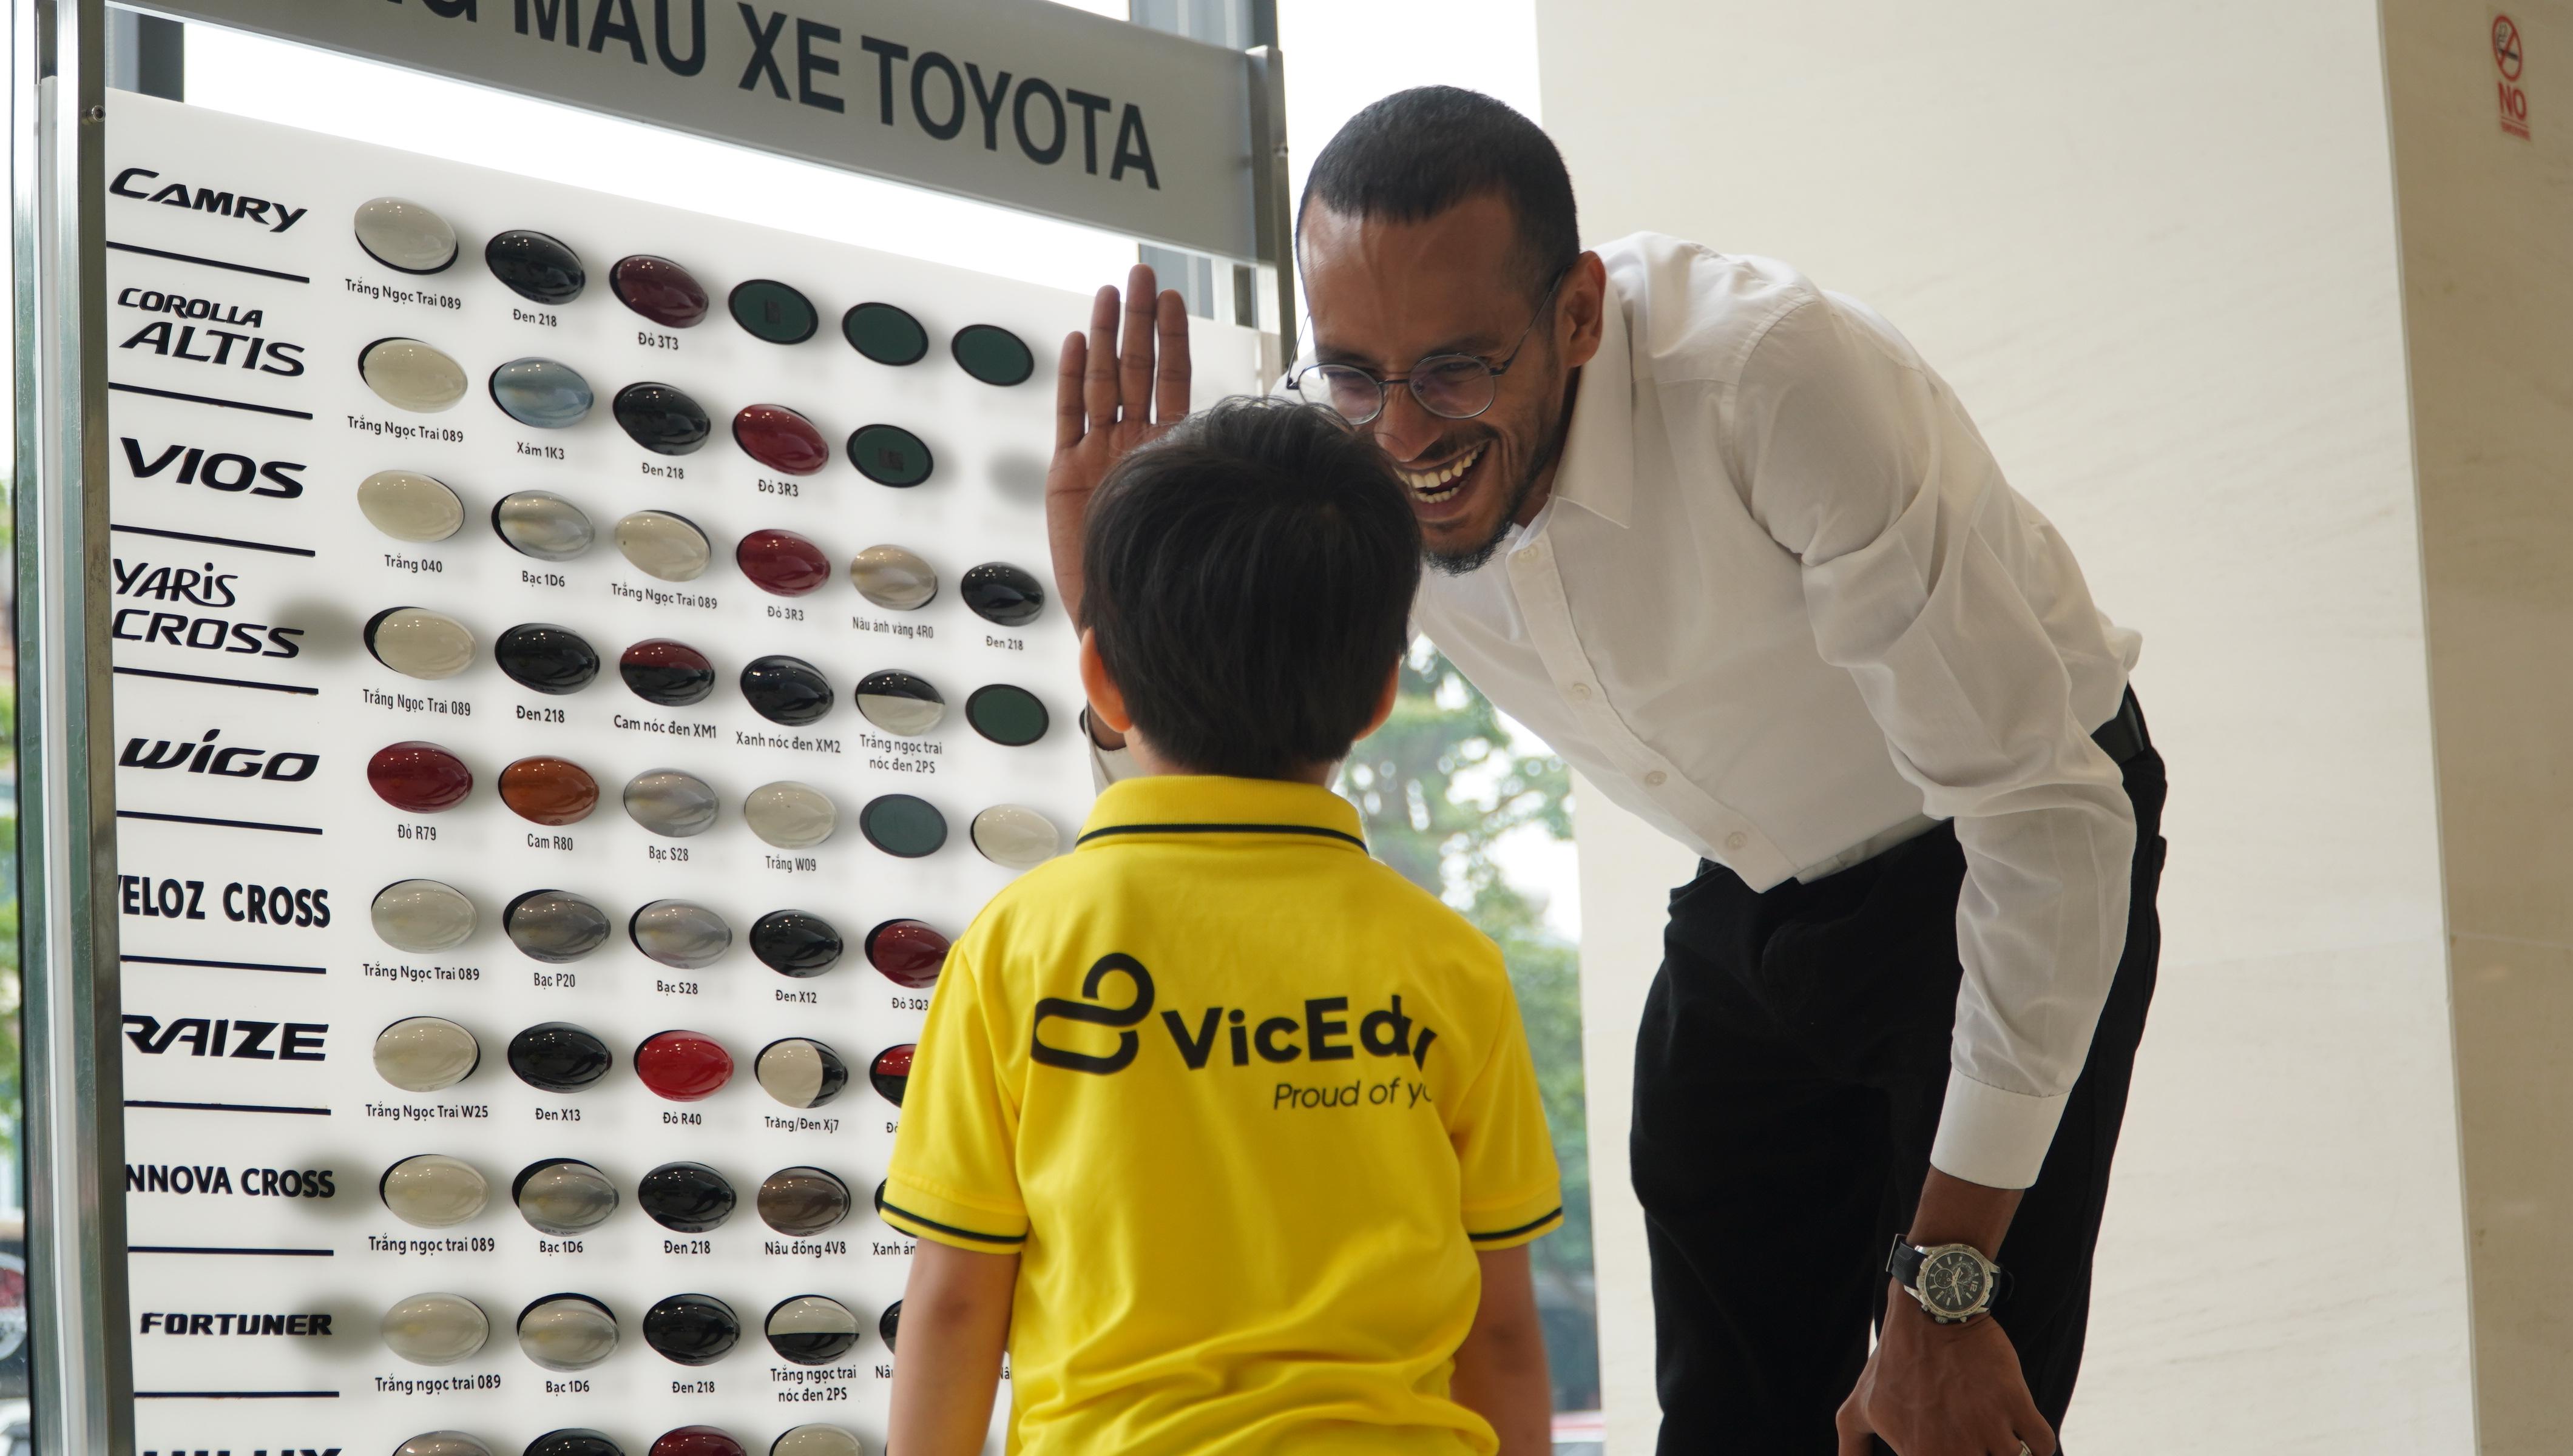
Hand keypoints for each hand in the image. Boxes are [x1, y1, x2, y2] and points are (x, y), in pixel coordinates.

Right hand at [1047, 262, 1190, 628]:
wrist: (1132, 617)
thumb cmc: (1177, 572)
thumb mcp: (1210, 505)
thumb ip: (1222, 467)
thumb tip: (1269, 430)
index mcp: (1171, 447)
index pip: (1172, 378)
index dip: (1171, 336)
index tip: (1173, 297)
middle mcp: (1134, 446)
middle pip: (1135, 368)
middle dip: (1137, 319)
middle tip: (1139, 272)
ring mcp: (1099, 457)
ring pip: (1101, 383)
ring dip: (1106, 336)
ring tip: (1109, 293)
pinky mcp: (1067, 477)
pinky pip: (1069, 418)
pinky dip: (1073, 379)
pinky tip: (1080, 341)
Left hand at [1835, 1287, 2053, 1455]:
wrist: (1930, 1310)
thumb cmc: (1895, 1360)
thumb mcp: (1861, 1405)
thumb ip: (1853, 1442)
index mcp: (1920, 1455)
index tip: (1954, 1446)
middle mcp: (1955, 1449)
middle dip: (1981, 1453)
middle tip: (1975, 1436)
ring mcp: (1989, 1428)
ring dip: (2010, 1450)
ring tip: (1999, 1433)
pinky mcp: (2017, 1404)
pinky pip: (2043, 1446)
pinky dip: (2039, 1445)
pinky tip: (2023, 1429)